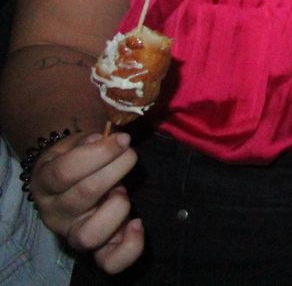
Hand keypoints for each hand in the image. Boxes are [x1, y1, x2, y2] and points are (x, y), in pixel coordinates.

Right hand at [28, 129, 143, 272]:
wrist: (72, 185)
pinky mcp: (98, 250)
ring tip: (122, 190)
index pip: (64, 171)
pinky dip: (129, 246)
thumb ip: (87, 141)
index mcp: (45, 184)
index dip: (98, 152)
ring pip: (89, 235)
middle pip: (82, 196)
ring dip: (116, 207)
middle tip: (129, 154)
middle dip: (115, 169)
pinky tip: (137, 223)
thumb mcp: (76, 144)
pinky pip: (110, 261)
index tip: (122, 140)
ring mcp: (75, 234)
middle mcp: (56, 215)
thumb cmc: (77, 160)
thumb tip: (102, 139)